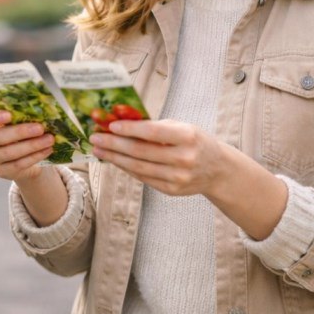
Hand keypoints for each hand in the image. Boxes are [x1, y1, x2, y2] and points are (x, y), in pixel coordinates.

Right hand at [0, 108, 54, 181]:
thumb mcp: (18, 119)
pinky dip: (34, 156)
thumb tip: (39, 110)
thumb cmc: (19, 129)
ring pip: (8, 153)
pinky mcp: (1, 171)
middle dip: (20, 132)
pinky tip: (47, 150)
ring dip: (32, 145)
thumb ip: (21, 113)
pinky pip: (18, 164)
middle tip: (40, 128)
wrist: (24, 154)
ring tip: (49, 139)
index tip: (9, 115)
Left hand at [89, 118, 230, 197]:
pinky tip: (114, 160)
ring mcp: (178, 177)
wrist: (218, 170)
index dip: (129, 129)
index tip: (110, 126)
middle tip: (95, 138)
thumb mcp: (182, 127)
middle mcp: (184, 158)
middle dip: (114, 144)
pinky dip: (126, 168)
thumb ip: (155, 126)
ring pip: (138, 167)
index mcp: (187, 137)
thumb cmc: (195, 141)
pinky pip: (143, 177)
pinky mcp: (171, 190)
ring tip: (99, 150)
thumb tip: (121, 123)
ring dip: (115, 158)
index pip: (152, 132)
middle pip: (140, 151)